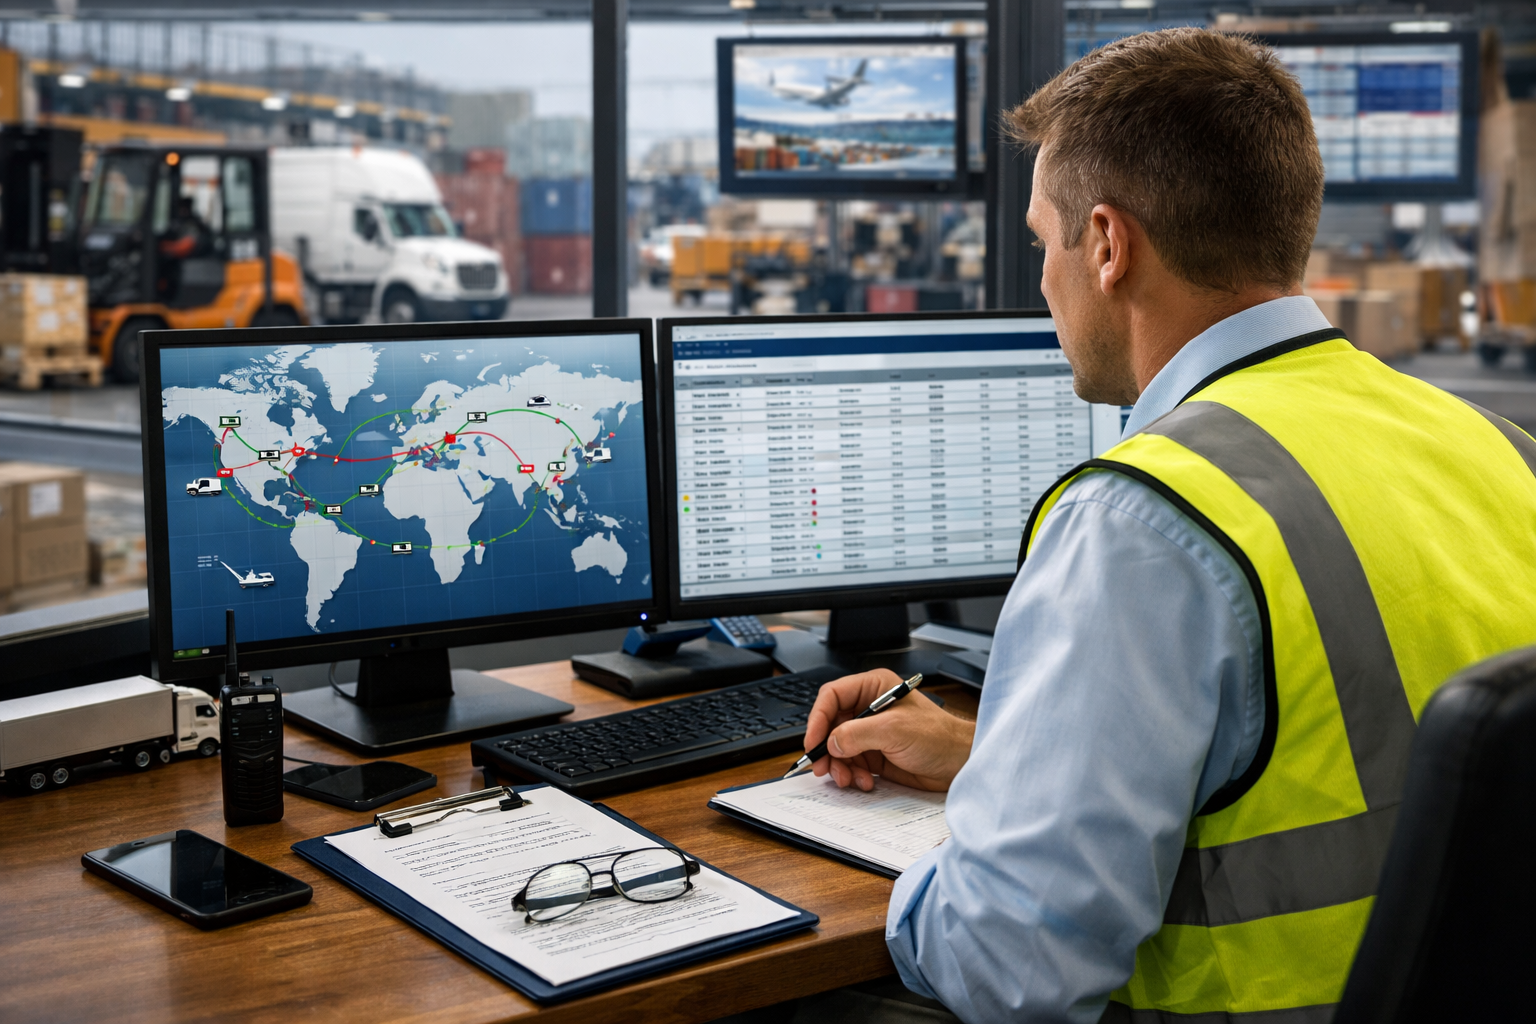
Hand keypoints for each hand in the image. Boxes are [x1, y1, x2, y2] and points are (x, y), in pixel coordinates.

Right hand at [802, 669, 974, 791]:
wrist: (959, 764)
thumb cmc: (939, 737)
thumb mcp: (895, 730)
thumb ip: (858, 734)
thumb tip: (831, 741)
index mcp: (874, 688)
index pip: (832, 697)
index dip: (818, 718)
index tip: (813, 741)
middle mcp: (869, 708)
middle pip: (831, 724)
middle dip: (825, 748)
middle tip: (822, 767)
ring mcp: (871, 733)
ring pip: (837, 748)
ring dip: (839, 766)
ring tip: (848, 778)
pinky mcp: (875, 754)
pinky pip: (850, 764)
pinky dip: (852, 775)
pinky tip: (864, 782)